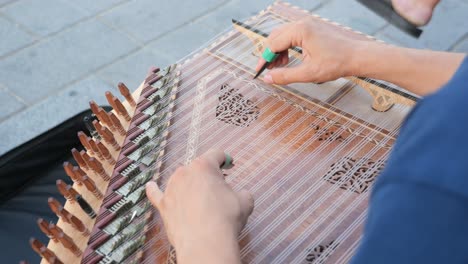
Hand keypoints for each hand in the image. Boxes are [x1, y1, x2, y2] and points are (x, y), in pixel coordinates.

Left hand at [146, 149, 253, 262]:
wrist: (205, 243)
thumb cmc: (225, 219)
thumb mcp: (244, 201)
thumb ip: (242, 193)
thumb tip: (241, 195)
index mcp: (204, 166)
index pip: (216, 154)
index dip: (225, 160)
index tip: (229, 166)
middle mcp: (185, 172)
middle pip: (198, 167)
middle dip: (208, 176)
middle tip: (218, 188)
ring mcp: (171, 188)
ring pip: (181, 180)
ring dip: (189, 185)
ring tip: (199, 199)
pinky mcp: (163, 205)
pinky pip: (156, 194)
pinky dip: (154, 190)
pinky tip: (151, 186)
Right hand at [256, 18, 371, 84]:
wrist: (357, 56)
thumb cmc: (337, 63)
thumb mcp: (308, 73)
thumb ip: (285, 76)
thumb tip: (268, 78)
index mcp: (300, 31)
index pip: (273, 44)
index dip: (265, 60)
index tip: (260, 72)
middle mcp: (302, 23)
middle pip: (275, 37)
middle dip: (270, 55)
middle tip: (270, 71)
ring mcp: (307, 24)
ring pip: (282, 36)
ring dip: (278, 51)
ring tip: (281, 66)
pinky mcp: (311, 28)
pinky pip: (292, 35)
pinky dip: (287, 47)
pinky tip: (290, 59)